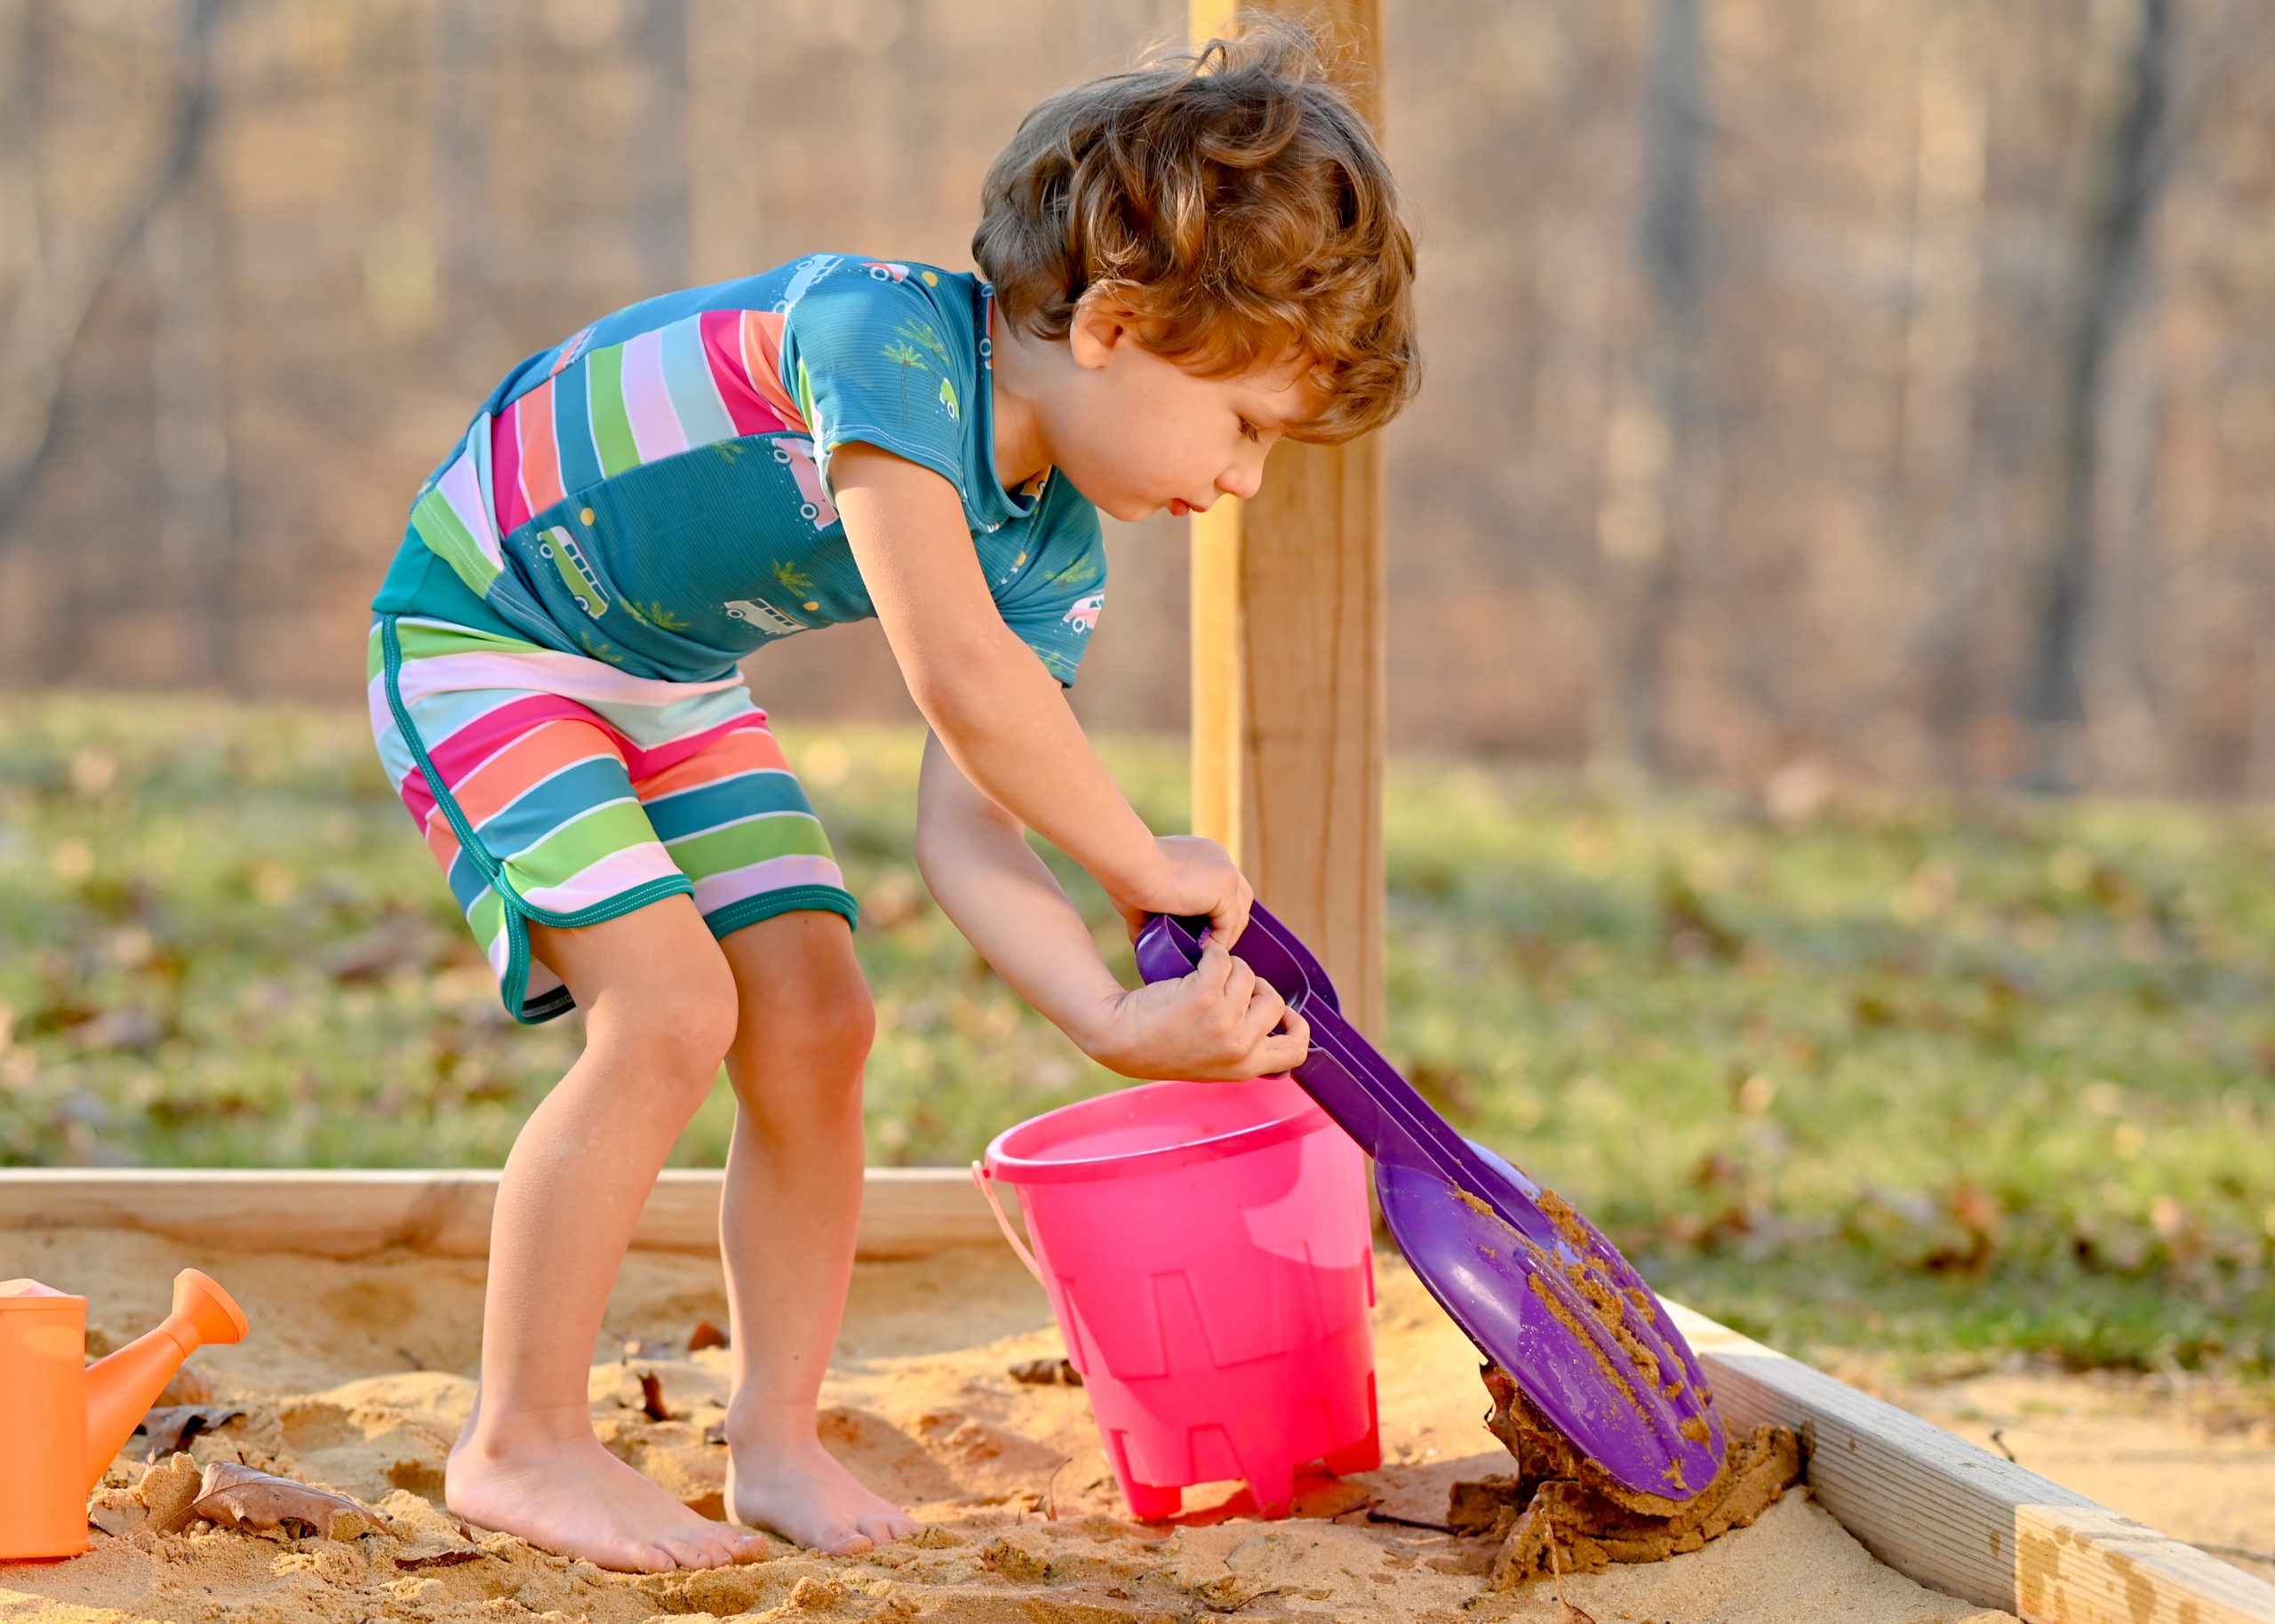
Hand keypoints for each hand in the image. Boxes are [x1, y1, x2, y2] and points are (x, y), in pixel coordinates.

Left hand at [1077, 937, 1310, 1080]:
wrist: (1119, 1038)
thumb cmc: (1162, 1046)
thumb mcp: (1211, 1062)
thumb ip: (1242, 1049)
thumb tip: (1276, 1019)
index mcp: (1246, 1067)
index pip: (1297, 1051)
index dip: (1295, 1026)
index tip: (1281, 1013)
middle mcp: (1239, 1046)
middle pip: (1275, 1003)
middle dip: (1256, 988)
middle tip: (1230, 986)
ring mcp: (1223, 1020)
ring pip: (1248, 975)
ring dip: (1230, 968)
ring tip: (1204, 976)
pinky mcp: (1204, 994)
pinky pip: (1223, 959)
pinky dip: (1211, 953)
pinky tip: (1196, 962)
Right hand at [1107, 835, 1253, 949]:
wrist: (1130, 865)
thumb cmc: (1127, 878)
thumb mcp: (1145, 898)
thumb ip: (1153, 917)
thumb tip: (1144, 943)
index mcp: (1203, 856)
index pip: (1222, 890)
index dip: (1214, 917)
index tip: (1197, 938)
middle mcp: (1220, 860)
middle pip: (1238, 901)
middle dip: (1224, 927)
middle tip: (1204, 948)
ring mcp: (1226, 873)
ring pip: (1238, 915)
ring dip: (1222, 939)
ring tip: (1200, 955)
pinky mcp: (1226, 888)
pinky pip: (1230, 924)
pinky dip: (1218, 941)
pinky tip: (1199, 951)